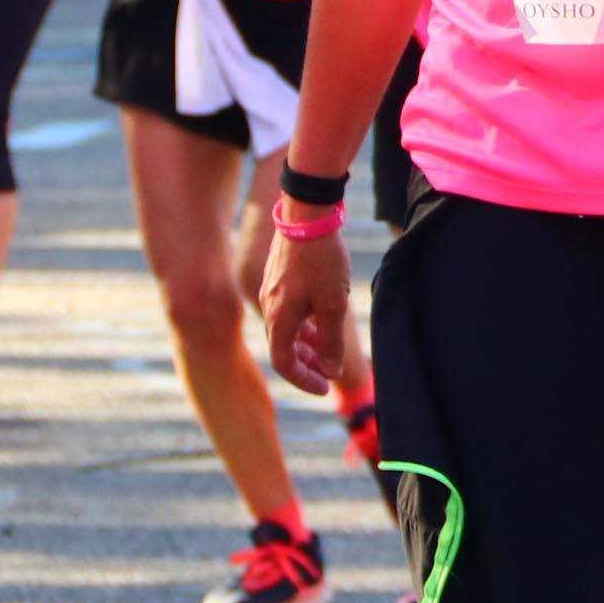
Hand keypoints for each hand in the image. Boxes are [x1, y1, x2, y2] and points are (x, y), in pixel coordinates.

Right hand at [260, 224, 352, 396]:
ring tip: (328, 351)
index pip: (284, 363)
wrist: (308, 214)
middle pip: (283, 348)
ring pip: (286, 330)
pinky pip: (288, 313)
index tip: (325, 388)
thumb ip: (331, 341)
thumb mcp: (333, 304)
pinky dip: (304, 325)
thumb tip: (330, 372)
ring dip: (306, 345)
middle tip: (329, 374)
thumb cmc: (322, 260)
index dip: (304, 380)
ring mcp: (272, 292)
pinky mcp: (278, 279)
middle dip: (307, 365)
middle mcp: (270, 307)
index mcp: (279, 318)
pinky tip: (321, 323)